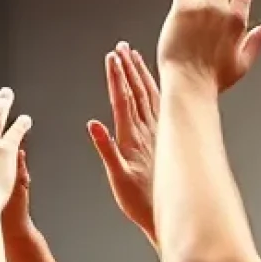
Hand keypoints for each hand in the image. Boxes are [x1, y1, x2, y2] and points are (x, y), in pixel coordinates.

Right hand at [89, 42, 160, 238]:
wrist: (166, 213)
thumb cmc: (140, 202)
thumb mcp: (117, 179)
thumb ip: (106, 149)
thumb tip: (93, 125)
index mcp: (133, 138)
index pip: (123, 100)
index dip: (116, 77)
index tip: (111, 57)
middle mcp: (148, 131)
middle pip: (137, 92)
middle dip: (128, 67)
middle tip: (121, 48)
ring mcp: (159, 133)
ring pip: (150, 95)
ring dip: (141, 74)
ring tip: (134, 56)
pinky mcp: (166, 139)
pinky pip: (160, 106)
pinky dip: (154, 89)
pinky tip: (152, 82)